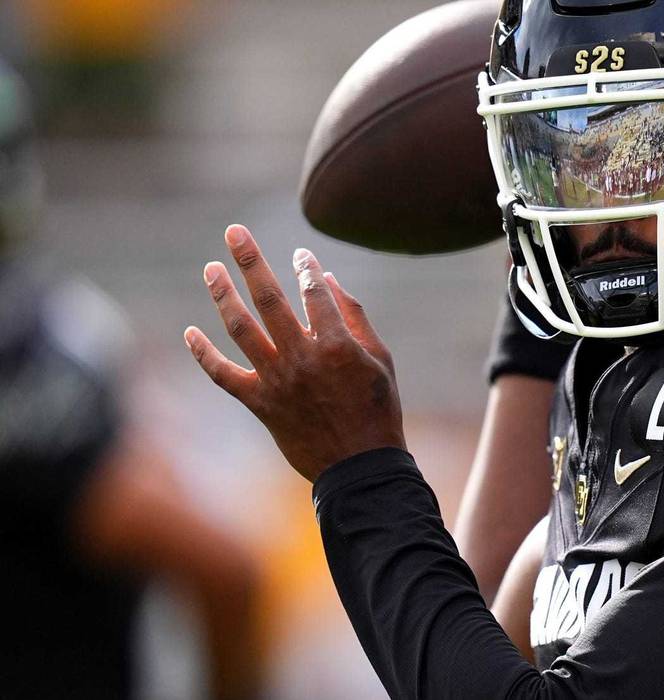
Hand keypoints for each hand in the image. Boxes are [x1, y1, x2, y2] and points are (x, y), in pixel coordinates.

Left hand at [185, 224, 405, 481]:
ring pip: (240, 329)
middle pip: (268, 299)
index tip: (300, 254)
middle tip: (233, 232)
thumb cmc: (377, 409)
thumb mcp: (380, 360)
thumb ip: (354, 317)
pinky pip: (223, 376)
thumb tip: (327, 279)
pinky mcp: (259, 404)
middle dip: (250, 261)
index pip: (313, 292)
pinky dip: (204, 354)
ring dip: (222, 295)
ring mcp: (276, 381)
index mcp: (336, 345)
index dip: (305, 267)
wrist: (359, 466)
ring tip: (210, 269)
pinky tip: (190, 332)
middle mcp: (301, 358)